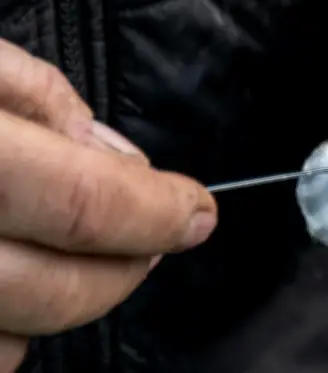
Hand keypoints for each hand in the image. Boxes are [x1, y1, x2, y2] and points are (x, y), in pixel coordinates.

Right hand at [0, 40, 216, 370]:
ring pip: (13, 341)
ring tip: (75, 249)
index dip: (157, 212)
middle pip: (58, 291)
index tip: (197, 212)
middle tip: (156, 233)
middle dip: (128, 268)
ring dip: (66, 302)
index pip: (85, 204)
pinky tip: (16, 278)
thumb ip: (39, 97)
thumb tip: (109, 154)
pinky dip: (10, 328)